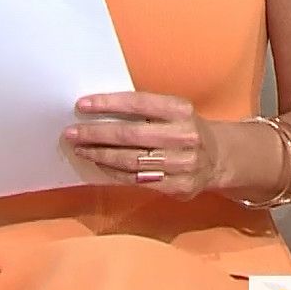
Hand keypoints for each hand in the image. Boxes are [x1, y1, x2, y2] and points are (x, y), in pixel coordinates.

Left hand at [63, 93, 220, 199]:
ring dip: (100, 155)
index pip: (138, 103)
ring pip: (131, 161)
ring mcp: (183, 164)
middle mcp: (185, 136)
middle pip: (130, 135)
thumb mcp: (173, 111)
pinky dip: (113, 172)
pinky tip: (99, 164)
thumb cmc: (183, 128)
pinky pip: (137, 180)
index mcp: (181, 110)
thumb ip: (143, 109)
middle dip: (95, 134)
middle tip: (71, 133)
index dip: (107, 103)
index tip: (82, 105)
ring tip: (80, 149)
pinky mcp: (179, 186)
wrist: (219, 157)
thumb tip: (96, 108)